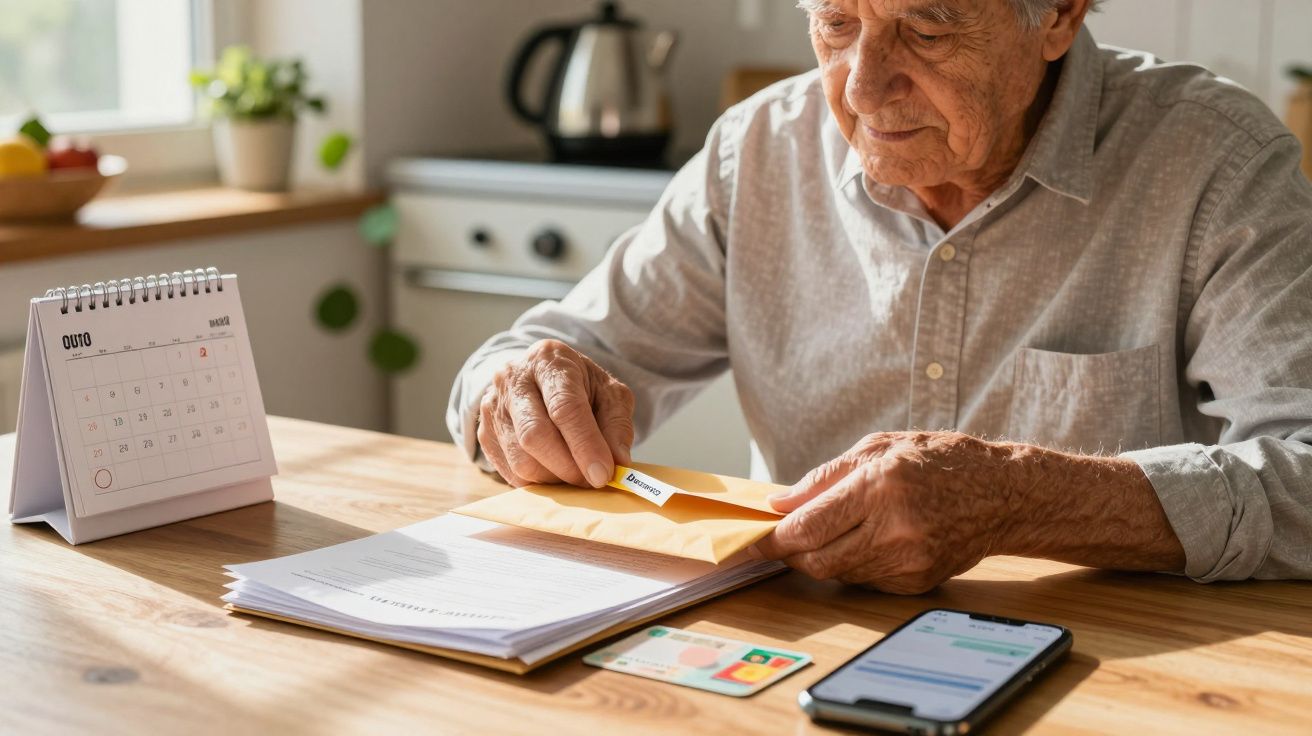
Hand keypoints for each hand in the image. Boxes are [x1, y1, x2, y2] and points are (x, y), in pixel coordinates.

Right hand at [477, 339, 634, 488]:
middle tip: (591, 481)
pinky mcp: (484, 433)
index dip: (585, 445)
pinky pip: (509, 472)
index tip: (602, 474)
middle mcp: (514, 379)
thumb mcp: (609, 393)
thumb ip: (617, 424)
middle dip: (568, 467)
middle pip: (535, 435)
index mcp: (549, 360)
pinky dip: (537, 483)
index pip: (565, 407)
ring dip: (553, 478)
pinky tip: (556, 473)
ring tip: (575, 475)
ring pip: (520, 459)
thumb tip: (618, 462)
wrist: (540, 378)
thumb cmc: (580, 386)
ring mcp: (493, 406)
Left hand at [755, 432, 1019, 593]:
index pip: (808, 527)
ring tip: (830, 530)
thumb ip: (826, 477)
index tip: (752, 539)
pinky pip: (865, 580)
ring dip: (821, 556)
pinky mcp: (917, 583)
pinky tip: (867, 540)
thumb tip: (781, 504)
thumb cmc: (942, 461)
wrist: (1004, 495)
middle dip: (791, 551)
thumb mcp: (880, 448)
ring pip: (838, 573)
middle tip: (781, 537)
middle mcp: (895, 529)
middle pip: (816, 559)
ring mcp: (908, 561)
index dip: (773, 538)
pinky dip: (853, 563)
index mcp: (881, 487)